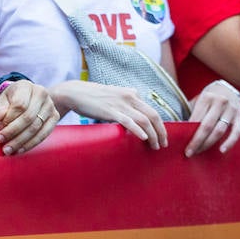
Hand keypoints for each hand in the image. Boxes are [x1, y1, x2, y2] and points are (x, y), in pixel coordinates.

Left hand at [0, 80, 58, 154]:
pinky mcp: (55, 116)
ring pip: (36, 127)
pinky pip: (44, 133)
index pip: (19, 105)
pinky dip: (31, 143)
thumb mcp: (3, 101)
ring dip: (21, 141)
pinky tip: (20, 150)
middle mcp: (42, 93)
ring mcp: (50, 105)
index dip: (8, 119)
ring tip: (8, 149)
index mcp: (26, 86)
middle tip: (0, 141)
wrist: (26, 97)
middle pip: (28, 117)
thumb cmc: (12, 100)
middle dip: (13, 132)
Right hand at [52, 80, 167, 149]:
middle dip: (161, 132)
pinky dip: (138, 130)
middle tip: (163, 145)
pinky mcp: (110, 110)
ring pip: (144, 120)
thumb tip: (136, 123)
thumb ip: (127, 107)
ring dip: (152, 135)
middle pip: (153, 116)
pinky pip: (128, 121)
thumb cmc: (95, 98)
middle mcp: (129, 97)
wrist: (75, 92)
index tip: (162, 137)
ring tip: (155, 146)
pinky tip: (143, 138)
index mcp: (132, 94)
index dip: (160, 126)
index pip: (152, 111)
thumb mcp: (115, 98)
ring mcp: (120, 103)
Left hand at [184, 80, 239, 155]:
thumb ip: (193, 113)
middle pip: (207, 126)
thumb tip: (181, 132)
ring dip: (209, 144)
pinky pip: (236, 132)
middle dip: (197, 141)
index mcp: (207, 97)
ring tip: (200, 152)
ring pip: (219, 130)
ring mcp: (231, 110)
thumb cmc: (209, 97)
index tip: (183, 144)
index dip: (189, 133)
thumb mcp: (199, 99)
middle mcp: (220, 102)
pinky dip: (230, 142)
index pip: (196, 119)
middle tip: (189, 153)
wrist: (228, 88)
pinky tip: (222, 150)